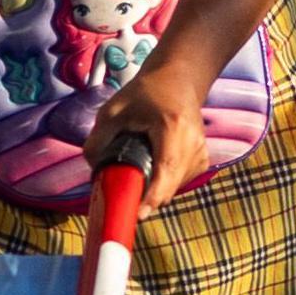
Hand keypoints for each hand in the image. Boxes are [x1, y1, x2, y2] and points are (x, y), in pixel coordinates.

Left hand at [92, 54, 217, 208]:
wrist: (178, 80)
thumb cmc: (146, 93)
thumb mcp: (113, 110)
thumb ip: (98, 140)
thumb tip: (93, 169)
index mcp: (172, 128)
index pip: (166, 172)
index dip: (151, 198)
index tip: (136, 214)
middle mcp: (193, 143)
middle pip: (168, 187)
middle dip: (144, 195)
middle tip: (122, 187)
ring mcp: (201, 153)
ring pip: (173, 189)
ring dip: (153, 188)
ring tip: (139, 164)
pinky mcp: (202, 161)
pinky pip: (178, 184)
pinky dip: (162, 182)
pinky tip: (153, 165)